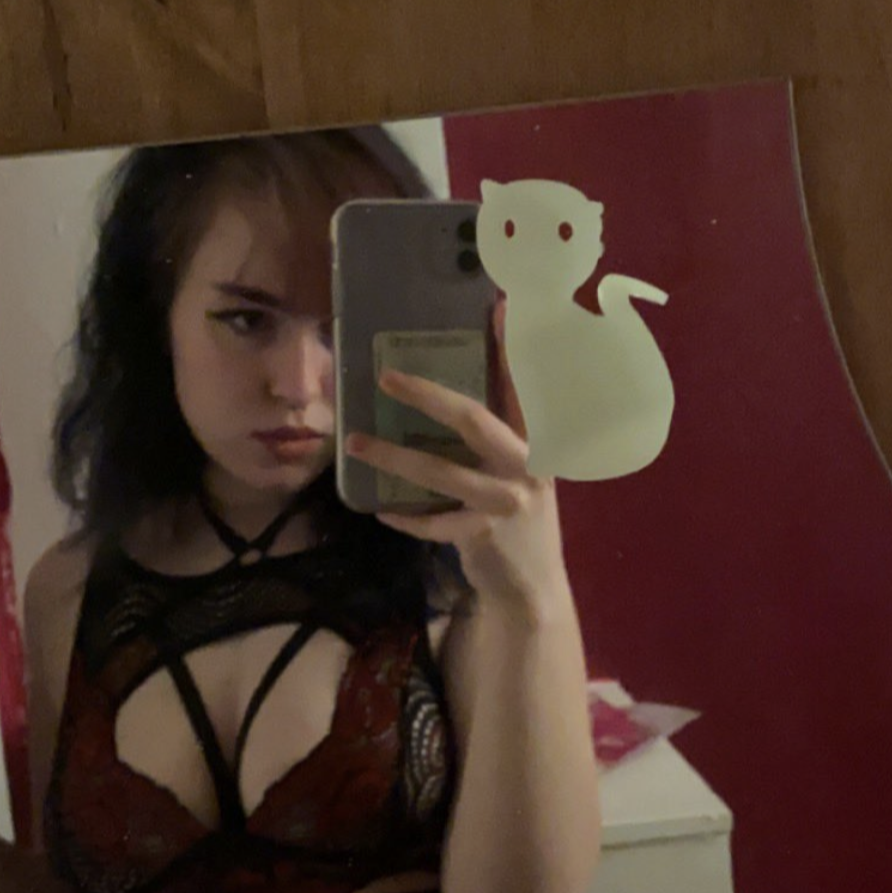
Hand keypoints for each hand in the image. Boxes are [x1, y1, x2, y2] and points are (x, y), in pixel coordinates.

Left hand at [344, 304, 568, 610]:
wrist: (534, 587)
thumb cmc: (516, 519)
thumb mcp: (516, 473)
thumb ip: (494, 440)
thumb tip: (443, 401)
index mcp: (536, 441)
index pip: (522, 385)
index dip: (512, 347)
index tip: (500, 305)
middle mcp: (528, 464)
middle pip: (473, 419)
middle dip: (427, 395)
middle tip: (385, 376)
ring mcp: (508, 500)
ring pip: (442, 472)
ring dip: (393, 457)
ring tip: (355, 444)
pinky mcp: (487, 535)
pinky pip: (434, 522)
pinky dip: (406, 515)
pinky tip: (381, 510)